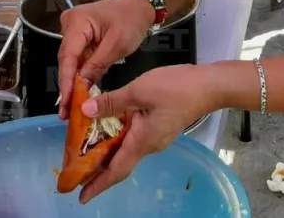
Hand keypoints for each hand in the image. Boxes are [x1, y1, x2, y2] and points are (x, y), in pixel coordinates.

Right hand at [56, 0, 154, 118]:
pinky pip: (78, 58)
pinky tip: (79, 93)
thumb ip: (97, 66)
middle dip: (68, 86)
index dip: (66, 81)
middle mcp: (69, 24)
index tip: (66, 103)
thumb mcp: (117, 45)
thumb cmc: (131, 20)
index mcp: (77, 21)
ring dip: (72, 83)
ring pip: (71, 61)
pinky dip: (80, 75)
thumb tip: (81, 89)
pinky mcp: (79, 36)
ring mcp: (73, 30)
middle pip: (66, 59)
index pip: (68, 56)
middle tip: (66, 112)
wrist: (139, 6)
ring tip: (71, 108)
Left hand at [76, 65, 223, 203]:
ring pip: (125, 151)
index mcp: (142, 141)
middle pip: (119, 164)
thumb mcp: (139, 90)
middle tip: (75, 174)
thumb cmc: (177, 88)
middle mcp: (149, 145)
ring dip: (105, 154)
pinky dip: (116, 140)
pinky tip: (106, 129)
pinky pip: (133, 139)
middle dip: (97, 172)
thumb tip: (86, 111)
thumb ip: (112, 101)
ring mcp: (155, 137)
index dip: (98, 184)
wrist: (208, 86)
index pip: (117, 170)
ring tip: (84, 152)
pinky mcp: (159, 127)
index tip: (81, 197)